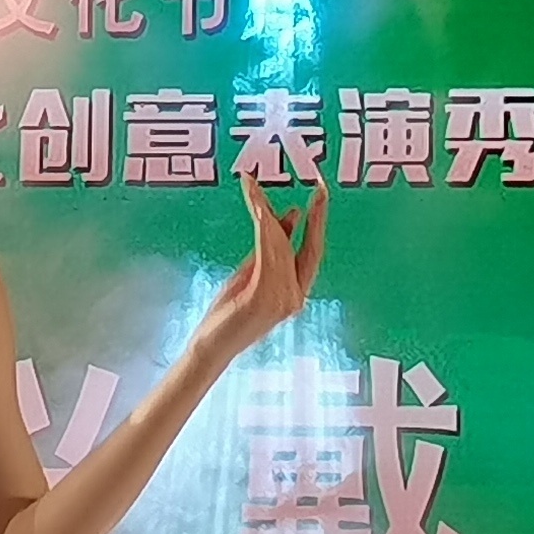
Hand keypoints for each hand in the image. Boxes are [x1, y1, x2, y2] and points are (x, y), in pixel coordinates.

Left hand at [188, 170, 327, 369]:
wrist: (213, 346)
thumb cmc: (231, 313)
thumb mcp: (255, 273)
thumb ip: (273, 248)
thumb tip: (291, 214)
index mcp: (296, 290)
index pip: (313, 250)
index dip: (319, 222)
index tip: (320, 195)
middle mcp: (296, 295)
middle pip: (310, 247)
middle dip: (316, 216)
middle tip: (318, 188)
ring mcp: (282, 299)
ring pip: (283, 246)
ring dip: (269, 213)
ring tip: (258, 188)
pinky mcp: (264, 298)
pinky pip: (267, 255)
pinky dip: (265, 229)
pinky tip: (259, 209)